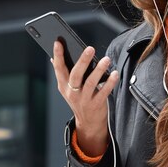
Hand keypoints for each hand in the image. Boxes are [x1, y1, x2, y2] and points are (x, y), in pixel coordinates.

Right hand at [52, 41, 118, 155]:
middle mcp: (72, 92)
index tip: (58, 42)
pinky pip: (103, 92)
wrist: (88, 123)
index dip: (57, 55)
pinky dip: (110, 83)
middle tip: (90, 48)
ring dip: (99, 70)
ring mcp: (83, 100)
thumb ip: (62, 73)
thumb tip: (53, 57)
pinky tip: (114, 74)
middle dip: (82, 61)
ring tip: (106, 59)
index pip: (58, 68)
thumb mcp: (67, 88)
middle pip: (75, 75)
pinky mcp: (95, 105)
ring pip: (90, 83)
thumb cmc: (79, 100)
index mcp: (63, 85)